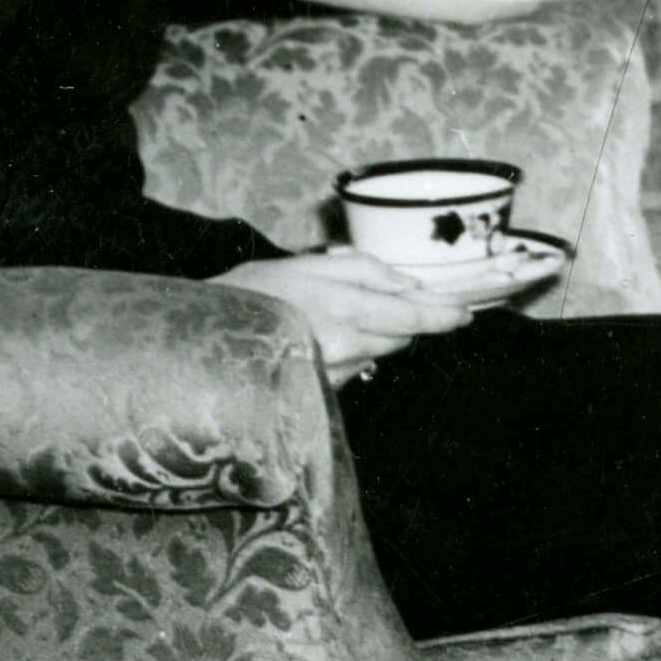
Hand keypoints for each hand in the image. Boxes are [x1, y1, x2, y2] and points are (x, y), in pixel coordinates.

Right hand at [216, 249, 471, 383]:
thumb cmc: (248, 293)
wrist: (194, 342)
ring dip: (370, 337)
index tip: (466, 313)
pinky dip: (346, 356)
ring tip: (326, 320)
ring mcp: (330, 376)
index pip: (413, 317)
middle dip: (401, 320)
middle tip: (371, 302)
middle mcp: (343, 347)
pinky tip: (312, 342)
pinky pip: (351, 372)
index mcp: (343, 308)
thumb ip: (364, 271)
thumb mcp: (305, 264)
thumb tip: (412, 285)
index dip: (444, 315)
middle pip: (401, 337)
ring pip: (376, 355)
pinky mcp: (318, 396)